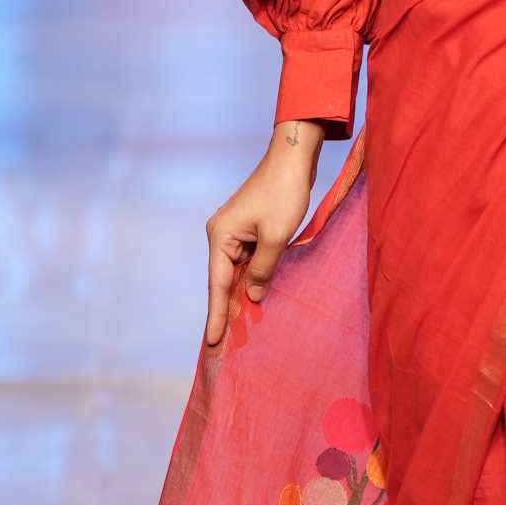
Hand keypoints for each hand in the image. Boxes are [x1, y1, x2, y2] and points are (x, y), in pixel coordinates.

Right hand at [205, 123, 324, 348]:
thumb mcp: (277, 236)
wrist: (293, 157)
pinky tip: (257, 297)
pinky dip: (252, 279)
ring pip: (237, 272)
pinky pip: (248, 261)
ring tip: (240, 330)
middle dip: (227, 311)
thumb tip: (254, 296)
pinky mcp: (249, 228)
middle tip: (222, 347)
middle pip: (224, 281)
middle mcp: (221, 234)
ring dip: (242, 296)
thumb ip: (264, 270)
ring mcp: (235, 231)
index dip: (217, 316)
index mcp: (221, 236)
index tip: (212, 343)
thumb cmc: (285, 192)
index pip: (218, 285)